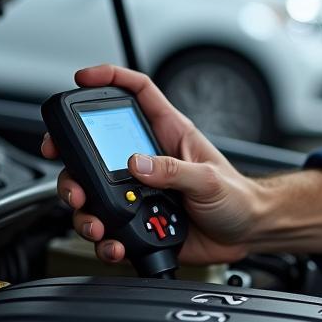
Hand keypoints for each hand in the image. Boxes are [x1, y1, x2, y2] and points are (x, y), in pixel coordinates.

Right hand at [41, 64, 259, 265]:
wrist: (248, 233)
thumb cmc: (238, 197)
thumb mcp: (209, 179)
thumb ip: (174, 171)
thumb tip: (137, 163)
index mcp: (169, 135)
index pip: (137, 93)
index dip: (110, 79)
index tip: (82, 77)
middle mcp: (149, 160)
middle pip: (96, 148)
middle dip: (73, 162)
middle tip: (73, 183)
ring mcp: (140, 191)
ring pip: (94, 192)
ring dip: (86, 211)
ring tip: (96, 223)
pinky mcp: (139, 220)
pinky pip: (110, 228)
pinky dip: (105, 240)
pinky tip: (115, 244)